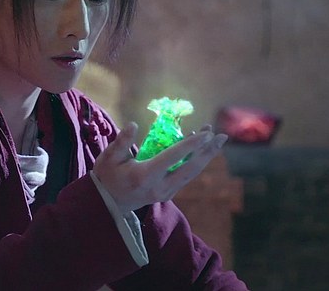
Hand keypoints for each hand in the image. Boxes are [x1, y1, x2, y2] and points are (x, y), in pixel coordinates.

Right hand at [92, 122, 226, 213]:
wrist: (108, 204)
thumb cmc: (107, 176)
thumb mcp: (108, 157)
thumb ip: (121, 141)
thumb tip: (134, 125)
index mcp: (145, 175)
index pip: (173, 158)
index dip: (190, 144)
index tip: (205, 133)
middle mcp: (159, 187)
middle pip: (191, 169)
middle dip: (208, 151)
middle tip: (222, 136)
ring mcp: (166, 193)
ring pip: (191, 174)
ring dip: (205, 156)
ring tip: (216, 139)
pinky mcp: (168, 194)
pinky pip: (186, 176)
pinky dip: (195, 162)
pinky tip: (200, 148)